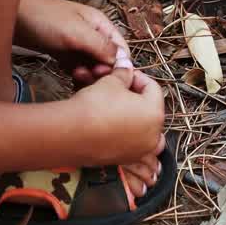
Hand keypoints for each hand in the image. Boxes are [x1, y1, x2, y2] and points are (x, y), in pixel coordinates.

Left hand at [15, 0, 130, 84]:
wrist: (11, 16)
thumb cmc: (43, 18)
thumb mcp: (77, 33)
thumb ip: (102, 46)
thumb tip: (122, 62)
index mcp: (100, 24)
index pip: (121, 49)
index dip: (118, 65)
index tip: (105, 76)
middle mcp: (91, 33)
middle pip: (107, 59)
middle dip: (100, 71)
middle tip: (86, 75)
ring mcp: (76, 43)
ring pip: (91, 65)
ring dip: (87, 74)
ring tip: (75, 74)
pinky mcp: (62, 52)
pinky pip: (76, 67)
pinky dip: (75, 74)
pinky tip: (68, 75)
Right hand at [71, 68, 165, 184]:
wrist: (71, 133)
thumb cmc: (93, 108)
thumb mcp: (111, 83)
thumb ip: (123, 73)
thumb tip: (126, 65)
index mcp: (154, 113)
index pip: (153, 88)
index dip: (137, 77)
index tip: (125, 74)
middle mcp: (152, 135)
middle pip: (149, 108)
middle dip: (134, 96)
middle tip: (119, 89)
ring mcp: (139, 150)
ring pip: (143, 129)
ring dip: (133, 117)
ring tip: (116, 107)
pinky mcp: (125, 159)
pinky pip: (133, 146)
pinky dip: (126, 135)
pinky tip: (111, 125)